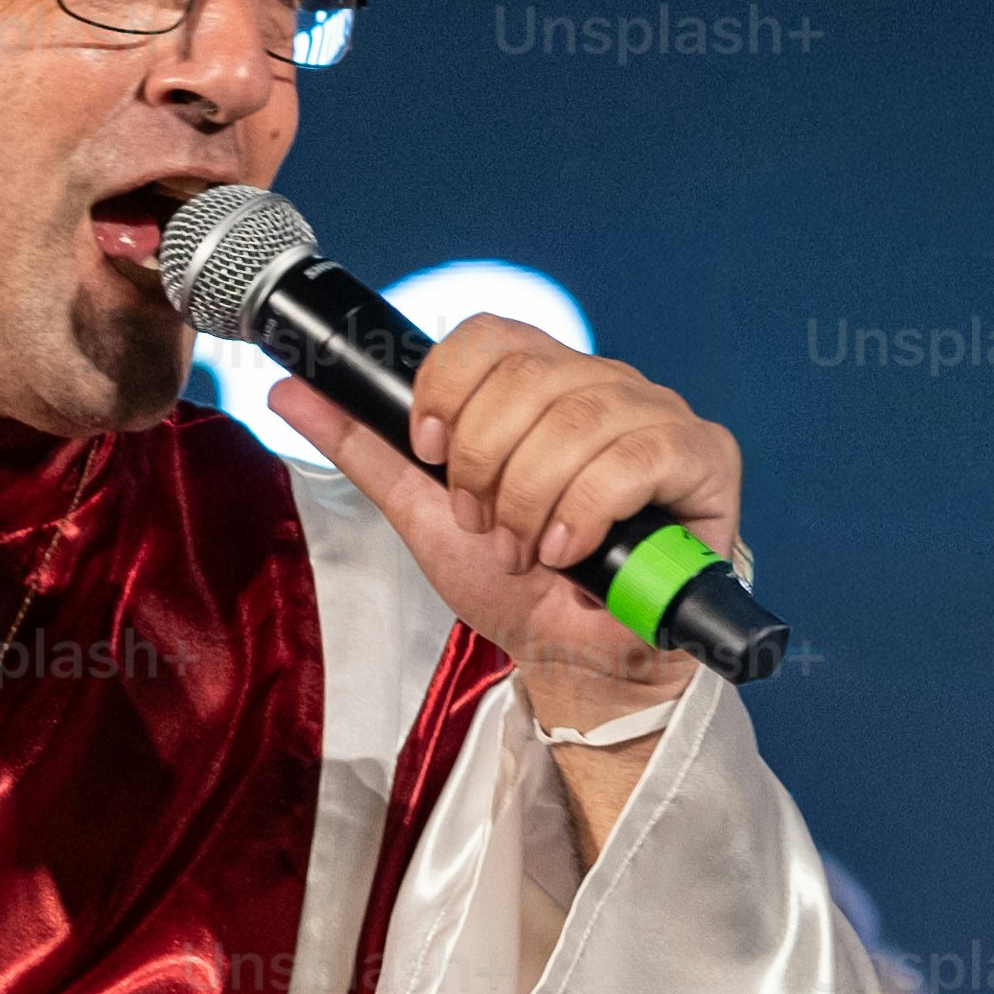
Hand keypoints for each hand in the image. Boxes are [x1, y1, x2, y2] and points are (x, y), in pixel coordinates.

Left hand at [275, 314, 739, 701]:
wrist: (573, 659)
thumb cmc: (515, 585)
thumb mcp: (426, 514)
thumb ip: (366, 449)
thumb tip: (289, 390)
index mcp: (541, 381)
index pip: (491, 334)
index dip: (448, 390)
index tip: (430, 455)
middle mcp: (602, 383)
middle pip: (528, 376)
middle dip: (484, 465)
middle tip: (485, 525)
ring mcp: (657, 415)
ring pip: (578, 418)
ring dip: (532, 499)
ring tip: (527, 549)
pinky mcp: (704, 458)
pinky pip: (637, 456)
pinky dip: (585, 511)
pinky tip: (569, 551)